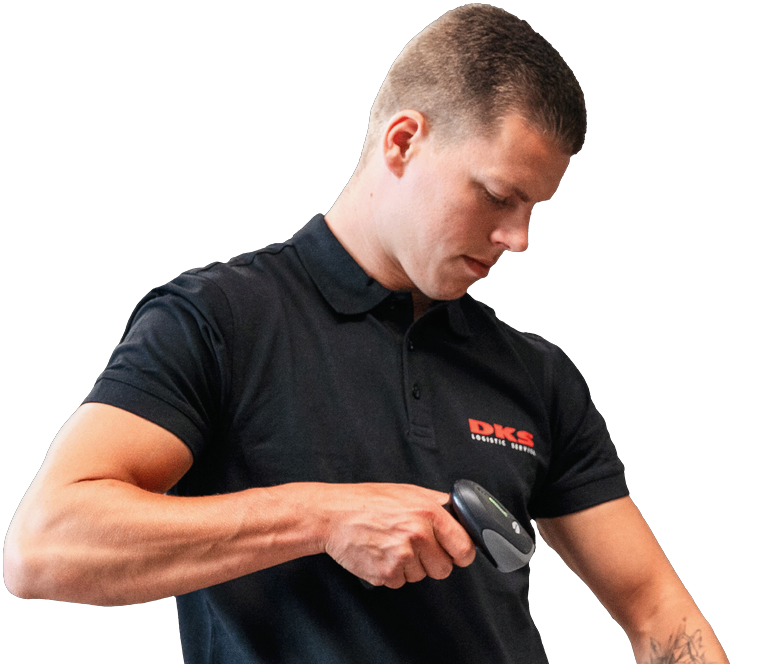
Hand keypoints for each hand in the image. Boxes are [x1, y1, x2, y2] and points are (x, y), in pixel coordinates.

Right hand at [318, 483, 475, 587]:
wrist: (333, 515)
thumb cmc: (367, 501)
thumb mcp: (407, 491)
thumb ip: (435, 502)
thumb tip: (458, 511)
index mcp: (428, 513)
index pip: (464, 547)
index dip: (462, 552)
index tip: (457, 553)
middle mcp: (417, 535)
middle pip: (444, 568)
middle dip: (433, 560)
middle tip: (416, 546)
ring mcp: (401, 557)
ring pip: (422, 576)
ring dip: (411, 566)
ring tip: (393, 544)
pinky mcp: (385, 574)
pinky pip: (401, 582)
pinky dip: (393, 572)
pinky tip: (382, 553)